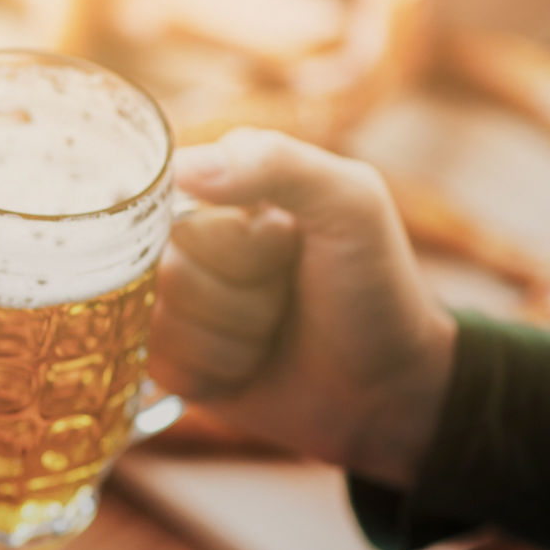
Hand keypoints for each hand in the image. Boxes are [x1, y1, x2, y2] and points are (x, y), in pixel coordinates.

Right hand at [149, 128, 456, 485]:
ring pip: (162, 325)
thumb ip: (275, 163)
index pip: (170, 207)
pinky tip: (249, 368)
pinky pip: (161, 369)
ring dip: (235, 339)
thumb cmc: (374, 284)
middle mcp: (187, 246)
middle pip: (166, 272)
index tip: (283, 245)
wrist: (388, 387)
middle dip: (241, 297)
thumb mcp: (349, 204)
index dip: (230, 242)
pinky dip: (216, 376)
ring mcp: (174, 306)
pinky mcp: (170, 362)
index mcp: (220, 191)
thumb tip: (182, 167)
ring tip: (274, 331)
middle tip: (285, 295)